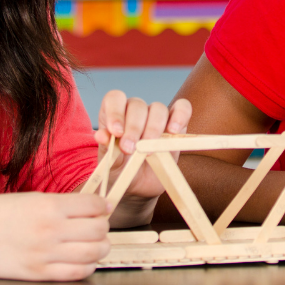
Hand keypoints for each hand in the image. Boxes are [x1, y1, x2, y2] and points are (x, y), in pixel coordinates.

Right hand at [0, 191, 109, 280]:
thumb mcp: (30, 198)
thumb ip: (60, 203)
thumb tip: (91, 206)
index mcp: (48, 206)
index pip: (93, 205)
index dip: (102, 206)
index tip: (102, 207)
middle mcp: (50, 230)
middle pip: (98, 230)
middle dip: (103, 227)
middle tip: (99, 226)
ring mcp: (44, 254)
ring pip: (92, 253)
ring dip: (100, 248)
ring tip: (95, 244)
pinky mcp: (36, 274)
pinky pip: (75, 274)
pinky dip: (87, 267)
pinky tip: (83, 261)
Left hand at [94, 91, 192, 225]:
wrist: (138, 185)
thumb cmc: (120, 170)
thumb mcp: (110, 163)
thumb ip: (107, 149)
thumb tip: (101, 136)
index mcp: (114, 115)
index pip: (115, 98)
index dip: (115, 112)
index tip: (116, 132)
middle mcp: (135, 111)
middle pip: (137, 105)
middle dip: (134, 128)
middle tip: (130, 149)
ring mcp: (156, 116)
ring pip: (158, 108)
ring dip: (153, 128)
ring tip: (149, 150)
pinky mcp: (176, 124)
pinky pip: (182, 109)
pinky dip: (180, 116)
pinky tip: (173, 130)